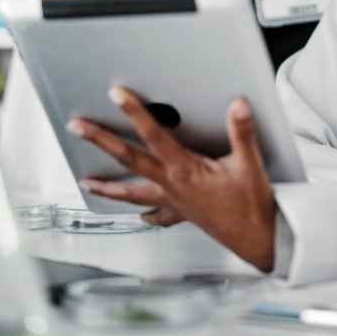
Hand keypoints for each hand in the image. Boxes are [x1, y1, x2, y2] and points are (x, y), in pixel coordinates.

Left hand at [69, 87, 277, 271]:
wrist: (258, 239)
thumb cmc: (251, 205)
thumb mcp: (249, 164)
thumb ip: (241, 132)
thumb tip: (237, 105)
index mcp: (185, 170)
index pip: (153, 135)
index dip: (134, 112)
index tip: (117, 96)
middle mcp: (172, 185)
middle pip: (128, 160)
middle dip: (101, 141)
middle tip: (79, 128)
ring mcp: (173, 202)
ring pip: (132, 192)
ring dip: (107, 187)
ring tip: (86, 183)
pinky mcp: (182, 214)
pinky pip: (156, 214)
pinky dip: (144, 213)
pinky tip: (139, 216)